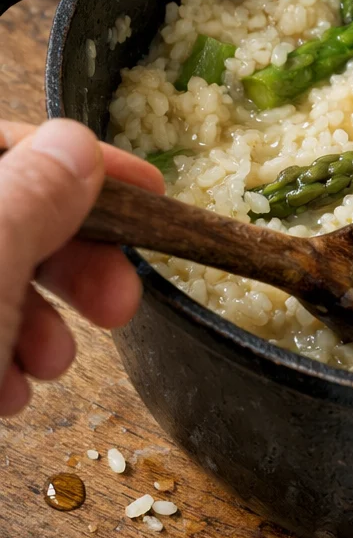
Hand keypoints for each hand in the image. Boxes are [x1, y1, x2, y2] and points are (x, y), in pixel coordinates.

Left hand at [0, 119, 162, 415]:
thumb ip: (30, 197)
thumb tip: (78, 145)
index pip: (12, 144)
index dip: (85, 160)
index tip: (152, 188)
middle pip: (18, 214)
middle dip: (79, 260)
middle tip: (121, 300)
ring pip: (1, 277)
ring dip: (46, 321)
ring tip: (55, 365)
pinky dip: (5, 360)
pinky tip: (11, 393)